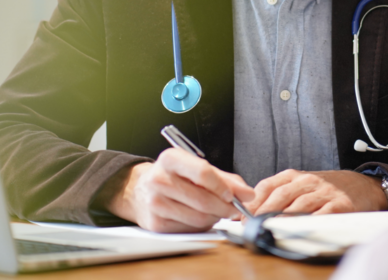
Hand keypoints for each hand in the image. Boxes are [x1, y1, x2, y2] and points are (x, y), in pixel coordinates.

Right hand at [103, 148, 254, 232]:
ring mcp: (155, 203)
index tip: (236, 195)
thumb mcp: (195, 167)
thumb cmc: (173, 176)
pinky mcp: (156, 224)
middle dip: (226, 207)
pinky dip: (202, 226)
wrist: (139, 190)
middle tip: (236, 209)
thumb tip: (247, 194)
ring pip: (199, 217)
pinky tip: (201, 217)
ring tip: (217, 211)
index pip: (202, 172)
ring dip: (215, 217)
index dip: (223, 186)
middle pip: (203, 199)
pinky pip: (190, 229)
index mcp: (170, 159)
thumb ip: (224, 178)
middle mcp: (159, 179)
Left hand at [247, 169, 387, 215]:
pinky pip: (322, 214)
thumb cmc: (327, 188)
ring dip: (282, 219)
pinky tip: (299, 230)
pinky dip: (309, 222)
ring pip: (299, 205)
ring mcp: (325, 192)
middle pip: (281, 195)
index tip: (241, 217)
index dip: (253, 202)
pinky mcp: (340, 205)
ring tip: (270, 229)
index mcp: (295, 175)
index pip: (268, 185)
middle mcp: (308, 181)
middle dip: (263, 212)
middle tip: (252, 226)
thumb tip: (252, 213)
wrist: (362, 185)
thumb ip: (281, 194)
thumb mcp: (302, 185)